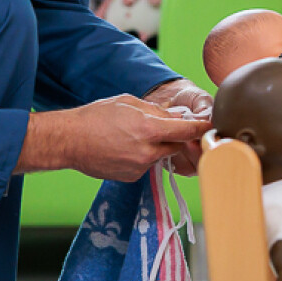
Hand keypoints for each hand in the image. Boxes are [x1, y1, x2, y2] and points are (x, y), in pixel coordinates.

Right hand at [19, 94, 209, 180]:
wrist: (69, 141)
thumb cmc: (96, 116)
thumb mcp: (129, 103)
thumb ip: (157, 111)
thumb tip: (176, 118)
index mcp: (149, 129)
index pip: (187, 131)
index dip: (202, 129)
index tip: (212, 127)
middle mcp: (147, 151)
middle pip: (177, 146)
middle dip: (176, 137)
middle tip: (166, 127)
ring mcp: (139, 167)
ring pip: (161, 156)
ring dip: (157, 147)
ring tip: (135, 136)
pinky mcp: (131, 177)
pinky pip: (147, 165)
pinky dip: (143, 157)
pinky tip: (125, 148)